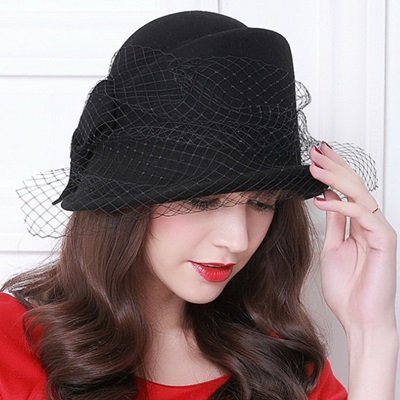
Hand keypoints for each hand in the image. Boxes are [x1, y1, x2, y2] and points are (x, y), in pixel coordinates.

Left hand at [309, 142, 396, 333]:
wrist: (359, 318)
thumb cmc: (347, 289)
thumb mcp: (333, 248)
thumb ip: (334, 222)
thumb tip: (326, 197)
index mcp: (358, 224)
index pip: (346, 190)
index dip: (332, 171)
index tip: (315, 158)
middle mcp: (370, 223)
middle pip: (354, 185)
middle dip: (334, 166)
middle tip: (316, 151)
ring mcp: (378, 230)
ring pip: (359, 194)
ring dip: (335, 178)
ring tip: (314, 167)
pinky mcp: (383, 240)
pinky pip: (361, 215)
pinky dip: (340, 206)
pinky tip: (320, 201)